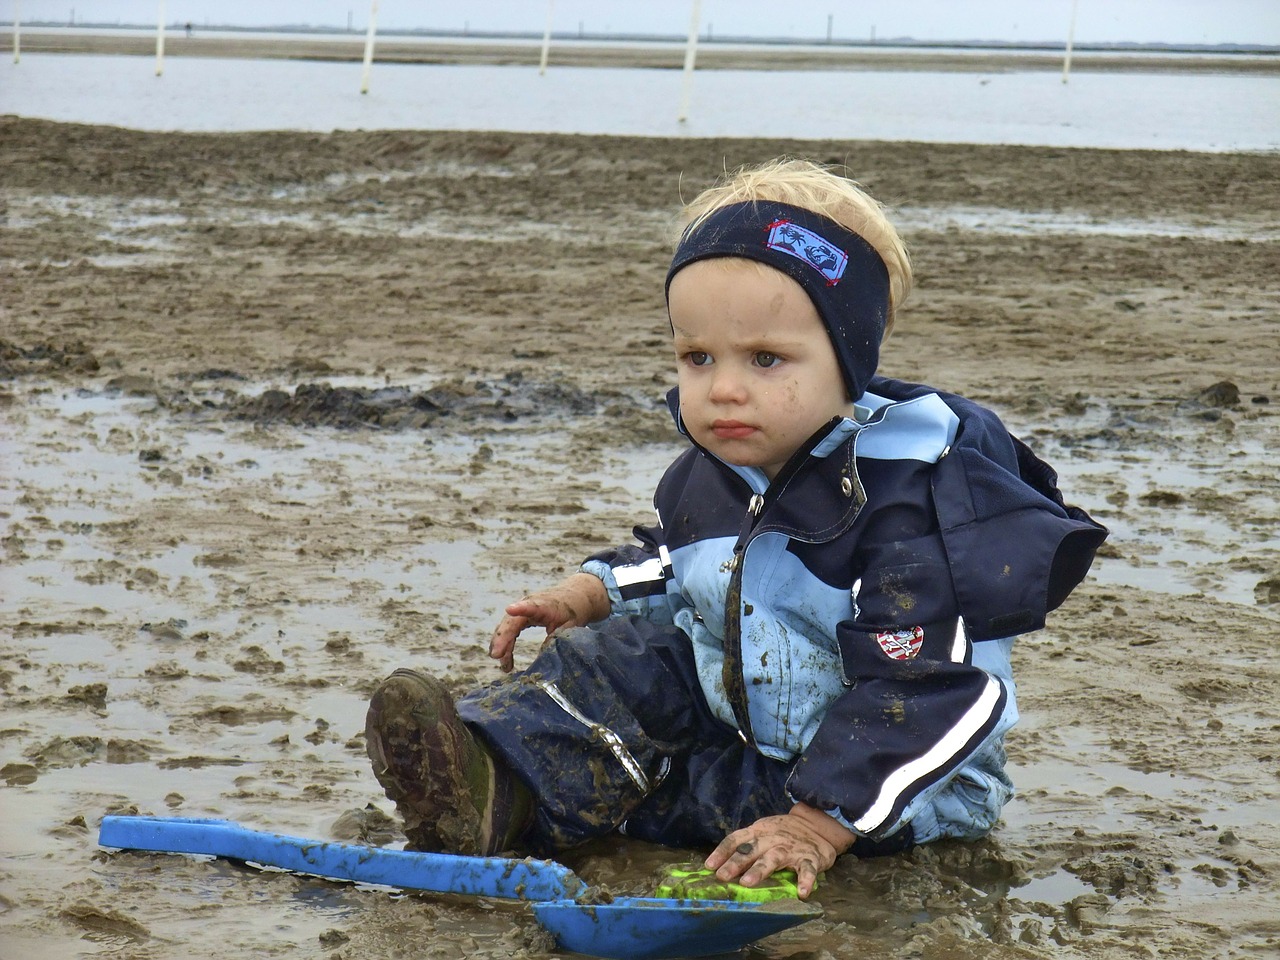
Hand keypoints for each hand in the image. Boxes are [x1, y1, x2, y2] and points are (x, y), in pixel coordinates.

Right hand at [488, 573, 609, 672]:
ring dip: (502, 647)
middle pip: (511, 621)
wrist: (573, 596)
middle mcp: (528, 605)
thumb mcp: (571, 625)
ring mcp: (522, 611)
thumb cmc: (572, 611)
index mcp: (544, 605)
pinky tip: (507, 663)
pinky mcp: (520, 619)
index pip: (531, 606)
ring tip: (504, 667)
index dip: (520, 608)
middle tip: (496, 655)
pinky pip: (510, 633)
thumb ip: (558, 636)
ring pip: (506, 628)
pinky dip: (507, 647)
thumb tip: (544, 652)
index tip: (510, 609)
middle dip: (502, 638)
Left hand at [704, 803, 856, 898]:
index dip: (722, 852)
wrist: (817, 825)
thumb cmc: (783, 832)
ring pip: (773, 858)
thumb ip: (747, 844)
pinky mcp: (810, 857)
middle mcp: (772, 838)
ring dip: (759, 870)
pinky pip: (808, 869)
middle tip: (722, 876)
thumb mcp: (763, 832)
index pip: (736, 839)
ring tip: (747, 883)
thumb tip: (721, 865)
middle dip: (735, 863)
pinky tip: (802, 893)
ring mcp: (791, 848)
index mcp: (758, 831)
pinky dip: (805, 881)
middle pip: (751, 849)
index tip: (708, 866)